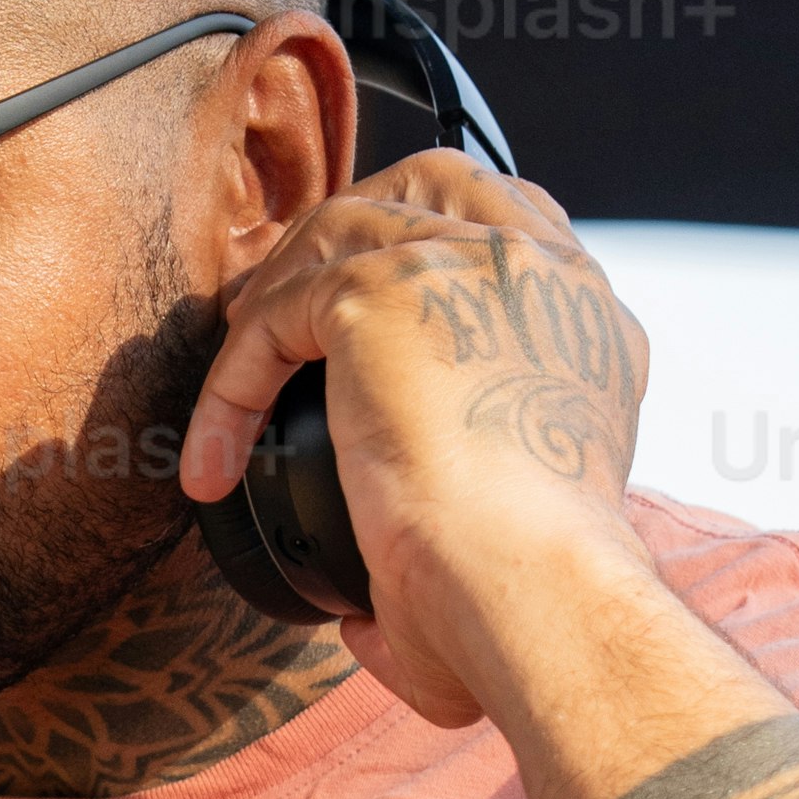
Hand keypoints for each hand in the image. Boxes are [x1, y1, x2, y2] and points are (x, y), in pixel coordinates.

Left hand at [177, 158, 653, 730]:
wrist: (534, 593)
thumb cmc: (531, 605)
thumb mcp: (519, 550)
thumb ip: (452, 547)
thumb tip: (366, 614)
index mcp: (588, 322)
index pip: (515, 228)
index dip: (434, 252)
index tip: (371, 320)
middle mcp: (539, 273)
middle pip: (431, 184)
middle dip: (348, 231)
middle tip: (283, 315)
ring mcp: (462, 266)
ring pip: (338, 232)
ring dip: (274, 300)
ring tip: (231, 383)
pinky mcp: (382, 291)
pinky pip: (272, 314)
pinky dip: (229, 385)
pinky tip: (209, 461)